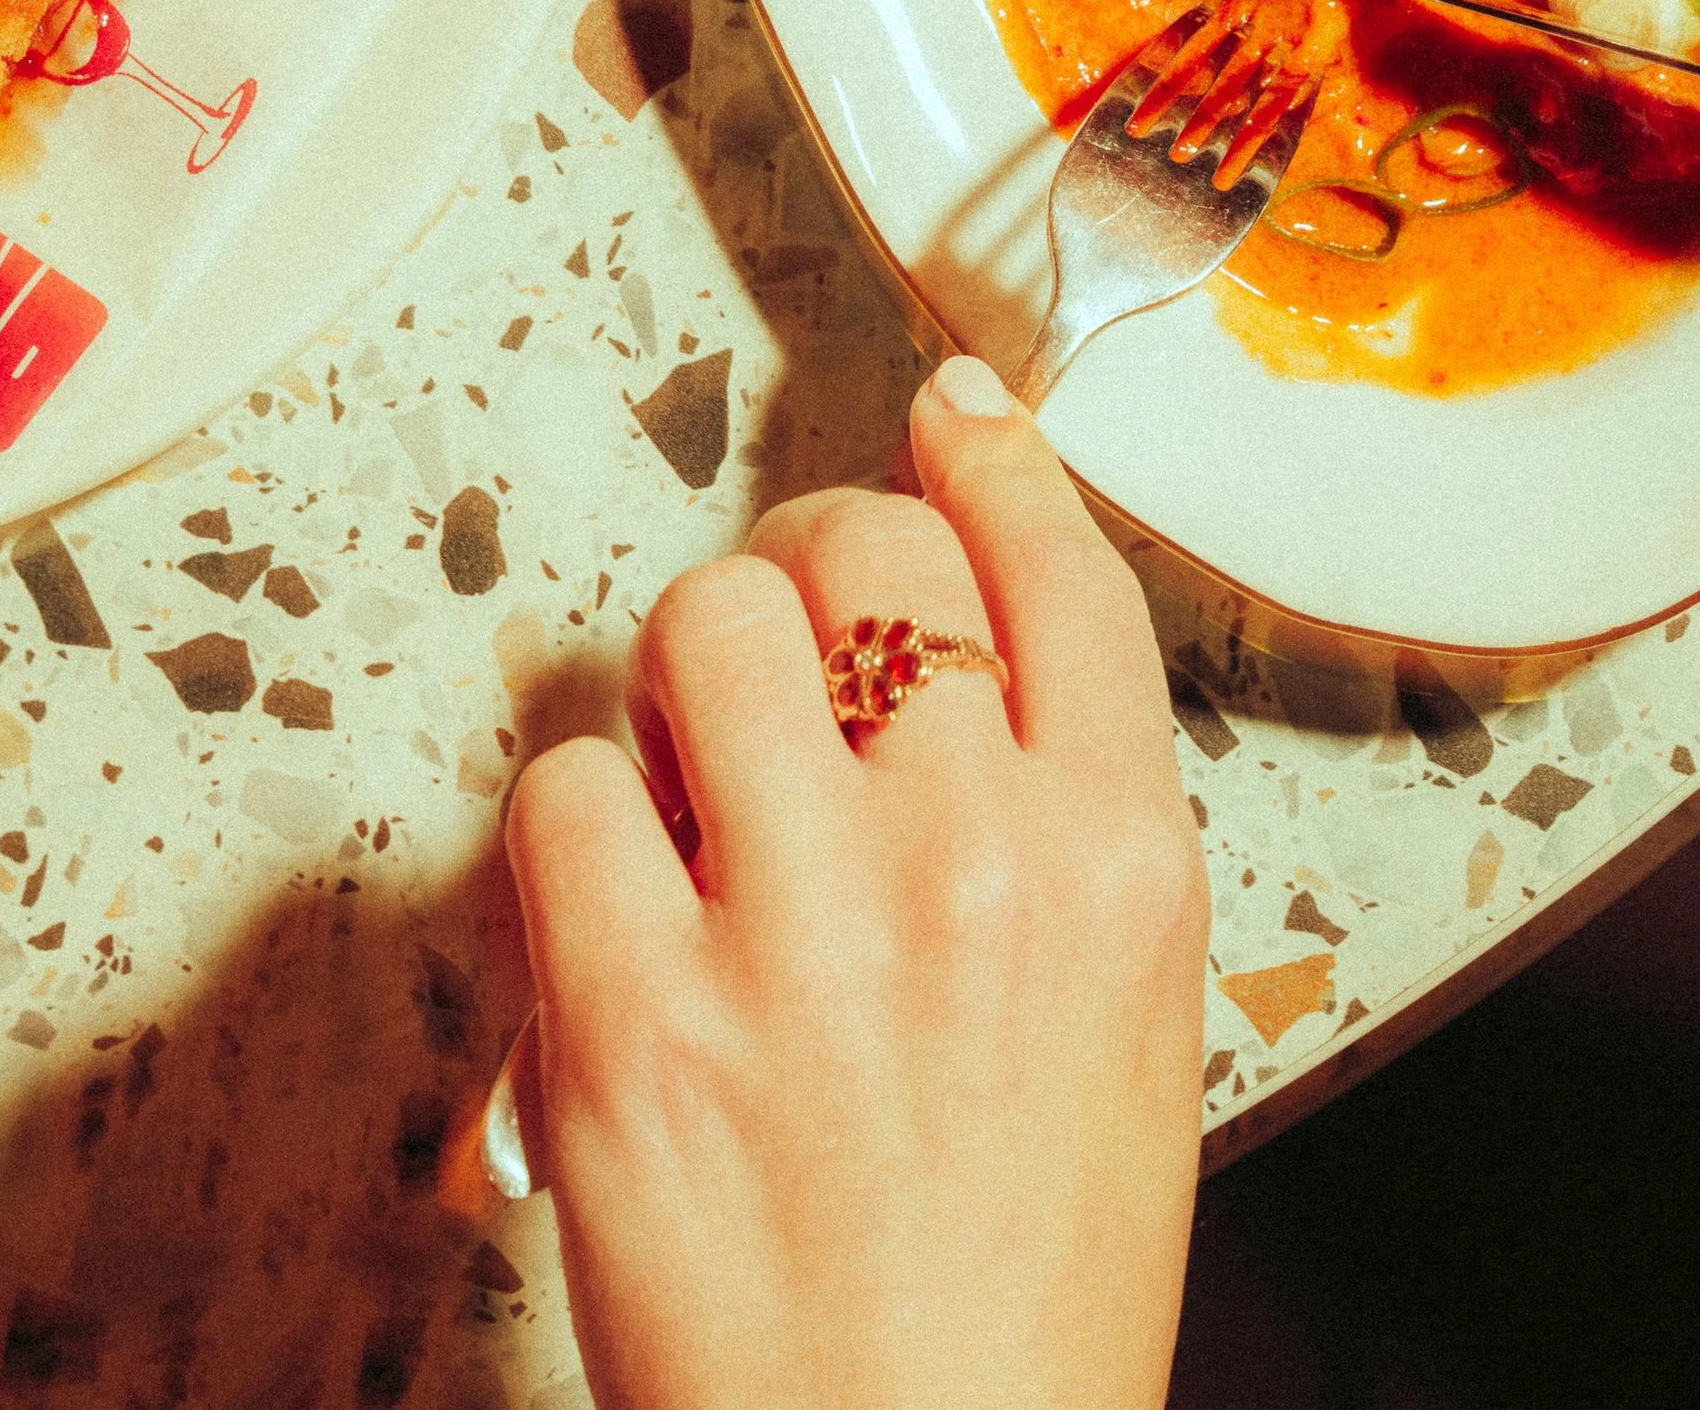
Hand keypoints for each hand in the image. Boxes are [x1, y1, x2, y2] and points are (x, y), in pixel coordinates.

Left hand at [504, 355, 1207, 1409]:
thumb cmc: (1022, 1281)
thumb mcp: (1131, 1009)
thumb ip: (1065, 803)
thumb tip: (967, 614)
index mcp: (1119, 862)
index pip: (1051, 561)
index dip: (987, 459)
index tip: (948, 418)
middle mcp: (971, 860)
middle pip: (863, 551)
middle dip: (813, 570)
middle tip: (791, 641)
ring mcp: (797, 927)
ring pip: (706, 625)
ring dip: (689, 678)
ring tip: (702, 775)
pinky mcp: (629, 1011)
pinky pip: (568, 782)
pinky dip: (582, 822)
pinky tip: (628, 901)